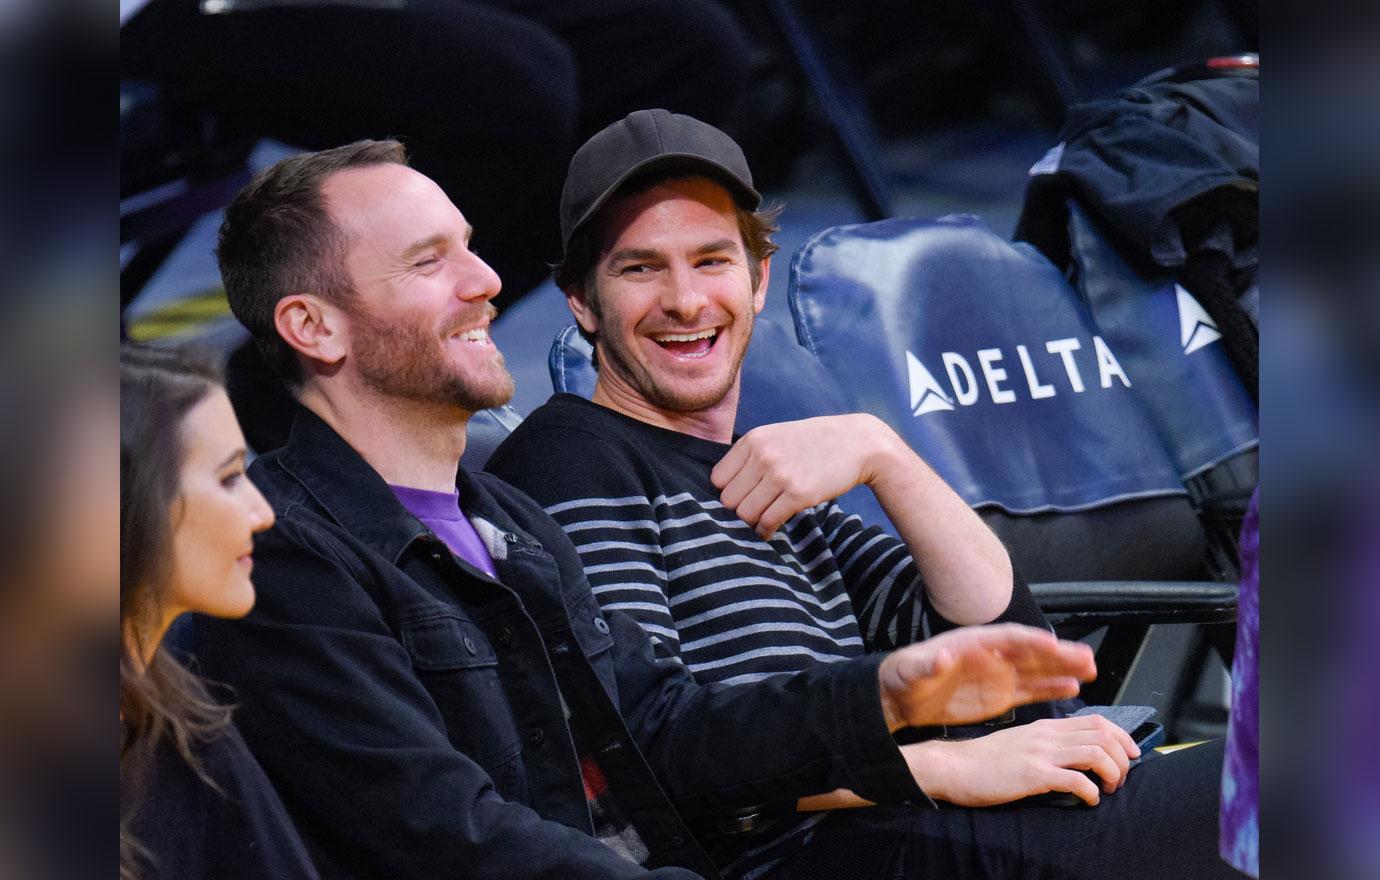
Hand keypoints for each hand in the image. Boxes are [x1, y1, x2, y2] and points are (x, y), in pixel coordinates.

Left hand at [711, 414, 896, 538]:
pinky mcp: (799, 493)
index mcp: (753, 440)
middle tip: (751, 517)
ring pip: (745, 513)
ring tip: (760, 524)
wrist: (858, 443)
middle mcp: (763, 455)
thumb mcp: (778, 437)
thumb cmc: (815, 443)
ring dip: (750, 524)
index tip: (741, 500)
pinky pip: (768, 521)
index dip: (728, 493)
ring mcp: (780, 474)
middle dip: (737, 512)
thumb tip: (725, 490)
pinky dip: (766, 531)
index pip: (718, 479)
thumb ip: (752, 456)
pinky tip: (771, 530)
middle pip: (728, 499)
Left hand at [877, 624, 1094, 730]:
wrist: (901, 697)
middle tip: (1087, 657)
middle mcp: (991, 655)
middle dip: (1058, 653)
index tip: (1052, 643)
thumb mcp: (910, 671)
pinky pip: (1031, 689)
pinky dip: (1052, 688)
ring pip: (1037, 669)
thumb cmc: (903, 677)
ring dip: (1063, 668)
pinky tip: (1074, 688)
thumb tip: (942, 655)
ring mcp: (998, 674)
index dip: (1028, 640)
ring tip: (1091, 668)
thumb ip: (927, 664)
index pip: (1005, 638)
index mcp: (972, 643)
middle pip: (1030, 651)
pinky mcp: (1000, 694)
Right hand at [901, 715, 1141, 806]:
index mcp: (1045, 726)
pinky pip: (1076, 781)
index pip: (1097, 720)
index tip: (1131, 754)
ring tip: (1109, 789)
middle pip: (1103, 734)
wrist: (953, 766)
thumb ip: (1046, 744)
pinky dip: (1091, 792)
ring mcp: (1040, 752)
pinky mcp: (1033, 774)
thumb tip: (1073, 757)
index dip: (1122, 736)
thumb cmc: (984, 760)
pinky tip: (1089, 800)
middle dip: (1123, 757)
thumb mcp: (1020, 742)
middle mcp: (1047, 734)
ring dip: (1113, 773)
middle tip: (1121, 777)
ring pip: (1096, 754)